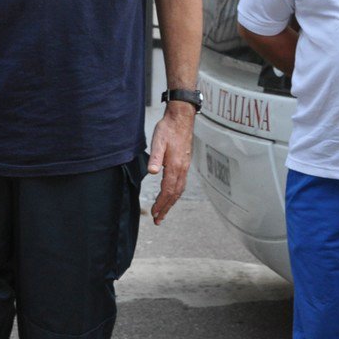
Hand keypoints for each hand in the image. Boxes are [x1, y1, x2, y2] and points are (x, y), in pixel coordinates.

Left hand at [147, 103, 193, 224]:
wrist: (182, 118)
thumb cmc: (168, 129)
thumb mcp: (158, 141)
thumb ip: (155, 157)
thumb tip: (153, 172)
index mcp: (175, 166)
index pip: (168, 190)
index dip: (161, 203)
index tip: (154, 213)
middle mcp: (182, 169)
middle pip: (175, 194)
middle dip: (166, 208)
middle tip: (158, 220)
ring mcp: (185, 166)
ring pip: (179, 189)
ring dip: (171, 202)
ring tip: (164, 212)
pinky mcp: (184, 163)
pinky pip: (181, 183)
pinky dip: (176, 193)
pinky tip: (171, 194)